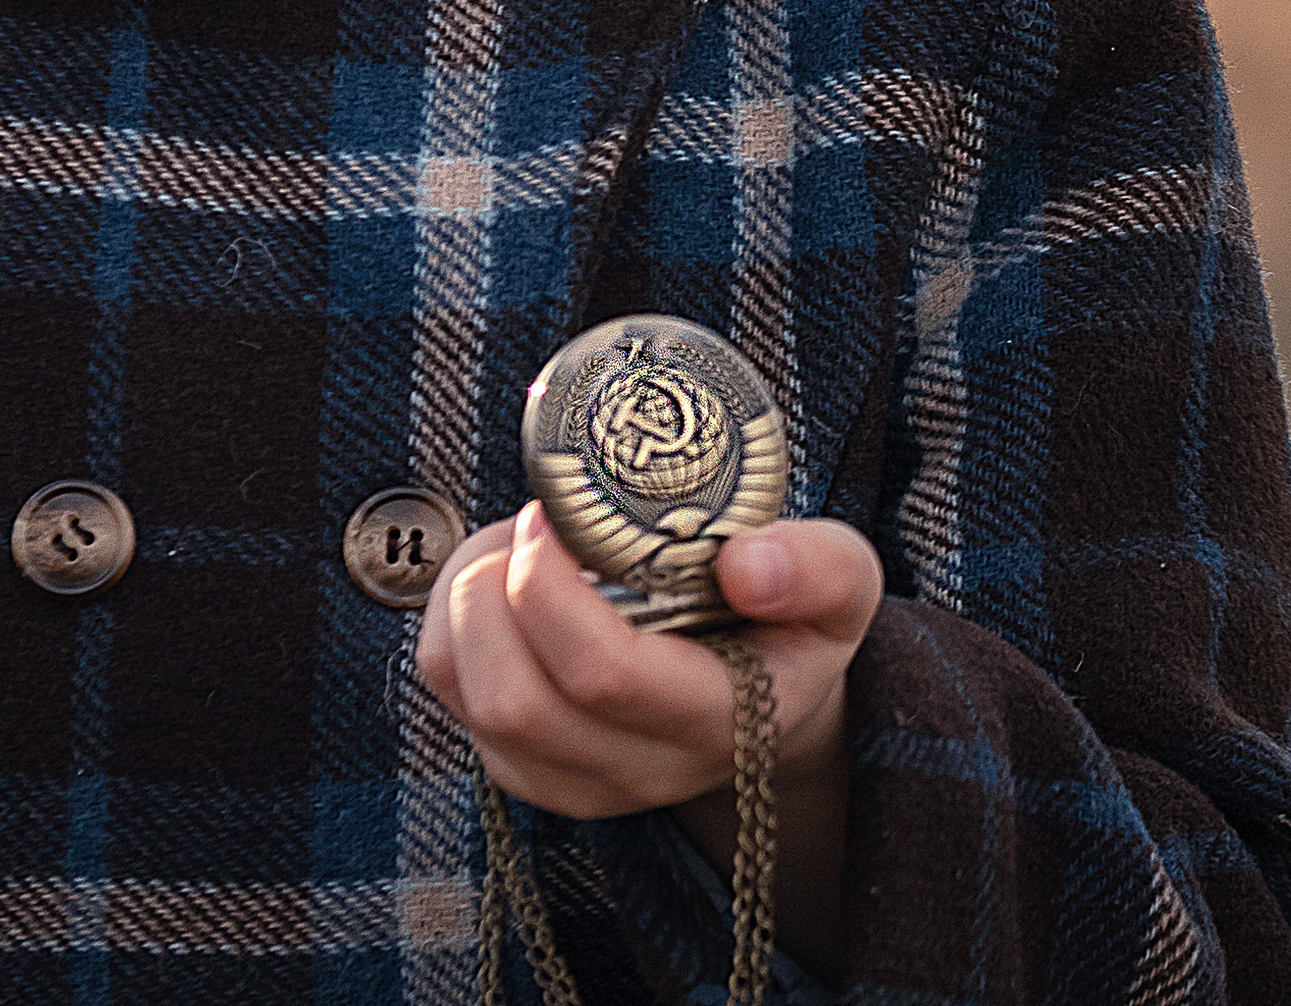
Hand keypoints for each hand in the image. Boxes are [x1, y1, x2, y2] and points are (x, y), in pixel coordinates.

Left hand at [416, 503, 882, 973]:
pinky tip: (500, 580)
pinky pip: (448, 688)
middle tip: (529, 522)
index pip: (605, 676)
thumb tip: (747, 567)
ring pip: (467, 694)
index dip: (554, 586)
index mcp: (717, 721)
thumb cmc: (792, 620)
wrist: (766, 695)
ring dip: (466, 595)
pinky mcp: (523, 764)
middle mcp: (636, 768)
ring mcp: (572, 777)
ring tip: (515, 545)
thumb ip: (816, 568)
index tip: (555, 514)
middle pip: (515, 699)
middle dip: (493, 587)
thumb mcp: (842, 581)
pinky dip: (451, 614)